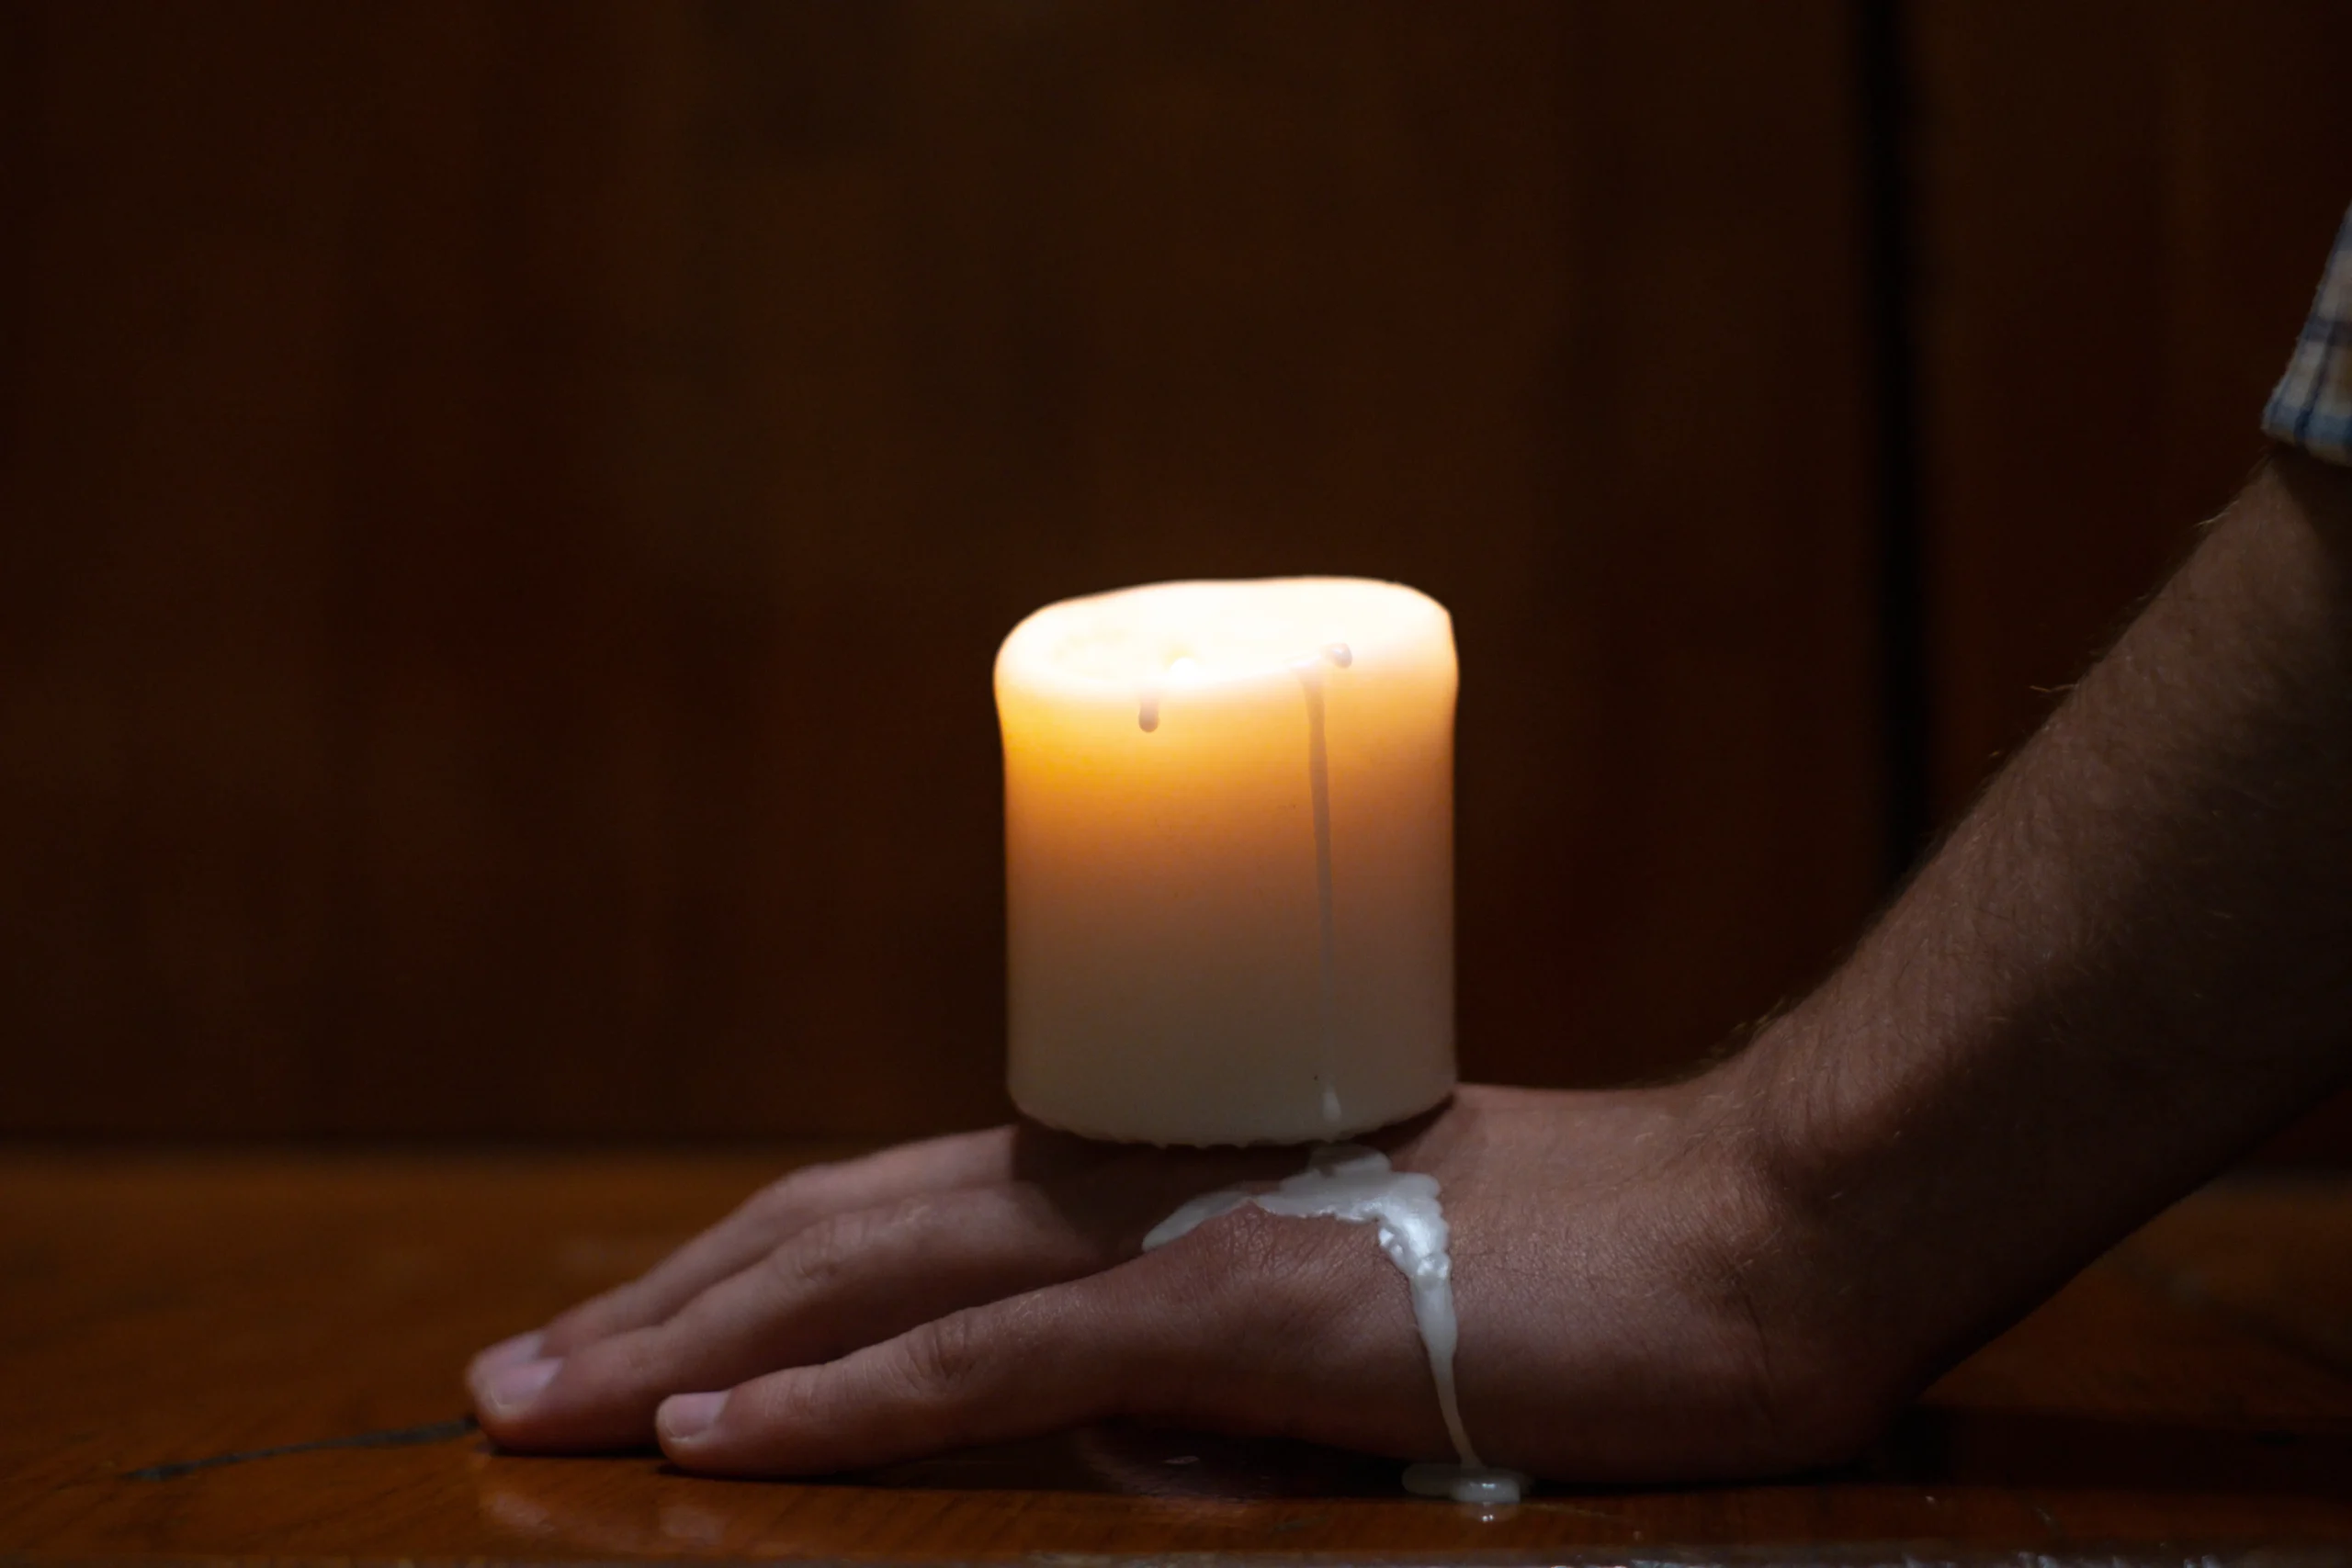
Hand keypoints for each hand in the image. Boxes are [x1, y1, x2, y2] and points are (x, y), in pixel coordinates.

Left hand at [465, 1076, 1894, 1481]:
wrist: (1762, 1231)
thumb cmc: (1600, 1278)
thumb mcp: (1374, 1319)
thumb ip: (1229, 1366)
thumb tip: (1118, 1439)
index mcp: (1167, 1173)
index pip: (913, 1208)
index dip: (760, 1262)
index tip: (643, 1323)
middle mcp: (1146, 1180)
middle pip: (851, 1225)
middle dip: (669, 1299)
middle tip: (520, 1367)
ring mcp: (1188, 1234)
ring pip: (883, 1274)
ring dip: (694, 1340)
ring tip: (541, 1396)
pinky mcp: (1250, 1309)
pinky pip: (1002, 1362)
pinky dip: (845, 1397)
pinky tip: (717, 1433)